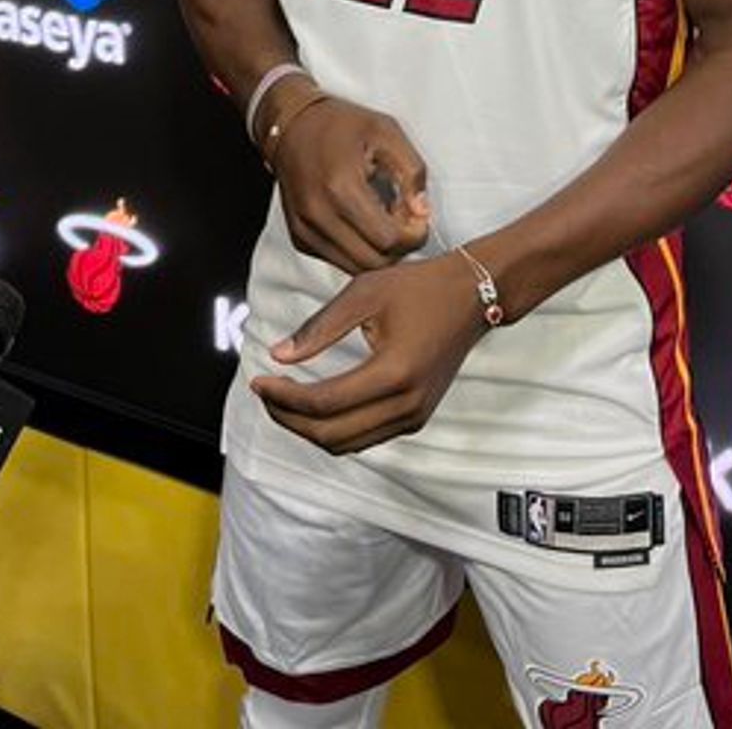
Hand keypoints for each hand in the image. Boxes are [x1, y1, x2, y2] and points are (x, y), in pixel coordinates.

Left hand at [251, 251, 485, 453]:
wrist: (472, 296)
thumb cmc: (419, 287)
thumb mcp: (364, 293)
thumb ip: (319, 328)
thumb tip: (278, 355)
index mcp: (393, 373)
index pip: (323, 402)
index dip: (284, 397)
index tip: (259, 381)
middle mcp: (406, 404)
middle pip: (331, 434)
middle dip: (289, 418)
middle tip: (265, 393)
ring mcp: (414, 416)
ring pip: (347, 444)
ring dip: (309, 429)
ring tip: (284, 400)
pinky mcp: (417, 417)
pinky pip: (365, 438)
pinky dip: (334, 429)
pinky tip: (316, 405)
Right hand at [267, 88, 430, 272]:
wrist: (291, 125)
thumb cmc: (342, 125)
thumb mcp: (387, 132)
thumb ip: (411, 171)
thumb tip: (421, 212)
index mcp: (341, 187)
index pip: (388, 239)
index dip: (413, 234)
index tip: (419, 217)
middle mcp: (318, 215)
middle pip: (373, 261)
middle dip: (399, 248)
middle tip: (405, 221)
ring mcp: (305, 229)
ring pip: (356, 268)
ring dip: (378, 253)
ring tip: (385, 222)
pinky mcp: (299, 237)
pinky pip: (338, 260)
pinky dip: (358, 251)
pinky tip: (363, 224)